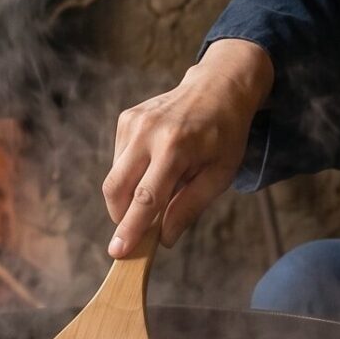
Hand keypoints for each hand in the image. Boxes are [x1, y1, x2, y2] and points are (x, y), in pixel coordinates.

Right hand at [103, 39, 274, 257]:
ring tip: (160, 185)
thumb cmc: (224, 135)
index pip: (146, 198)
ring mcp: (133, 123)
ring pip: (115, 176)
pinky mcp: (125, 119)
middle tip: (134, 230)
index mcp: (176, 149)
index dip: (130, 227)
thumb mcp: (219, 175)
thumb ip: (189, 207)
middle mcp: (148, 133)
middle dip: (120, 216)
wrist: (217, 87)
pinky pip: (119, 160)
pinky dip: (131, 173)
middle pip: (117, 188)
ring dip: (129, 194)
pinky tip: (155, 165)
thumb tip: (164, 239)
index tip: (117, 251)